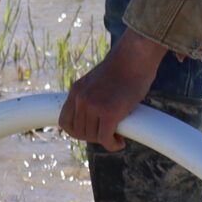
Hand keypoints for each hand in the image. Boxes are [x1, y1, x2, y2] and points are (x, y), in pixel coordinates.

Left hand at [61, 30, 171, 149]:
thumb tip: (97, 115)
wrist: (136, 56)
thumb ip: (92, 95)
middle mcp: (81, 98)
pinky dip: (113, 145)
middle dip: (94, 137)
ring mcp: (93, 106)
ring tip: (117, 135)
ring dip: (105, 140)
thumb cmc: (125, 67)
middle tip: (109, 133)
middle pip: (79, 132)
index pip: (65, 122)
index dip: (77, 132)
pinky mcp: (109, 112)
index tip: (92, 132)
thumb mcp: (99, 81)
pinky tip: (120, 142)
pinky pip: (105, 139)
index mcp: (76, 90)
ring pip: (93, 137)